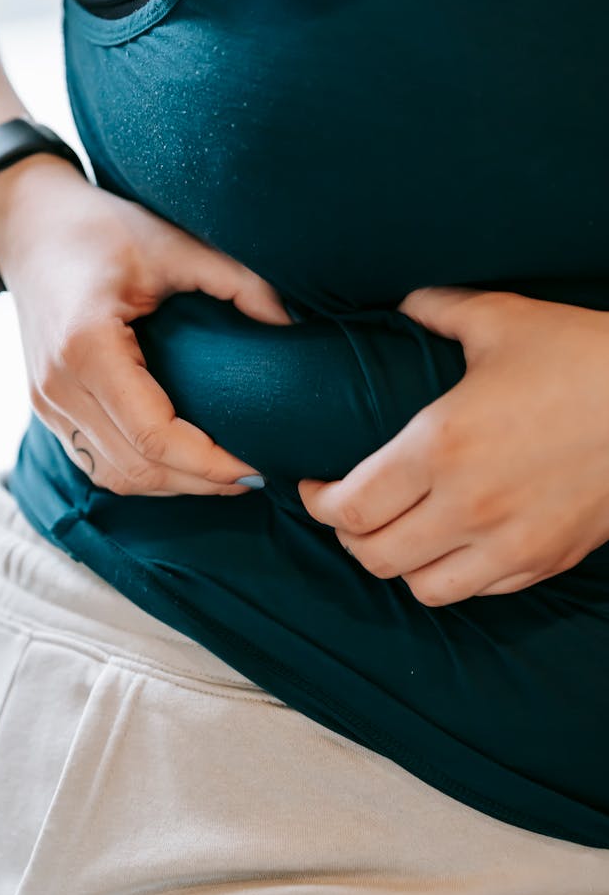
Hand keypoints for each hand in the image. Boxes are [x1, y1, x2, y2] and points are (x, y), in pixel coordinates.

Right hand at [0, 158, 295, 495]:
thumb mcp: (174, 243)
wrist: (27, 224)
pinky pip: (97, 464)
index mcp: (87, 347)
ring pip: (116, 477)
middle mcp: (59, 386)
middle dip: (201, 482)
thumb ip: (237, 281)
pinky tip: (184, 463)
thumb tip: (290, 325)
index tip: (258, 463)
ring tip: (226, 475)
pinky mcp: (47, 408)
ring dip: (173, 485)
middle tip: (255, 474)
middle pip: (137, 468)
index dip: (210, 462)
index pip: (154, 435)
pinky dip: (144, 473)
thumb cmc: (100, 228)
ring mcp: (46, 402)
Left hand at [298, 286, 608, 605]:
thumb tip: (401, 303)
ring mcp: (509, 542)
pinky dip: (450, 575)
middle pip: (374, 555)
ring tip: (395, 533)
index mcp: (439, 446)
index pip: (349, 505)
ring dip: (396, 564)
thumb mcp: (500, 319)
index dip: (318, 503)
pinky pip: (476, 591)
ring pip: (421, 587)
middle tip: (347, 510)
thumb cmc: (580, 356)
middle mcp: (467, 505)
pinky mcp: (545, 559)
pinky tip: (450, 545)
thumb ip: (435, 310)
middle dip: (347, 536)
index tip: (314, 487)